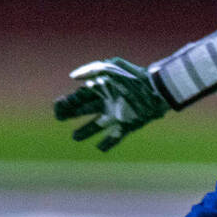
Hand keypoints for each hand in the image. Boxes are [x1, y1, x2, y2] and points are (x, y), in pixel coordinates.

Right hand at [54, 58, 168, 150]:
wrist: (158, 88)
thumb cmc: (135, 76)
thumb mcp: (112, 67)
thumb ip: (92, 69)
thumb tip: (73, 77)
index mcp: (101, 89)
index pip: (78, 98)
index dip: (66, 103)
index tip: (58, 108)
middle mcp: (106, 102)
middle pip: (83, 110)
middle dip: (71, 114)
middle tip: (60, 118)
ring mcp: (116, 114)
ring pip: (97, 125)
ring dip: (86, 131)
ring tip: (76, 137)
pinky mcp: (128, 124)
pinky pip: (116, 136)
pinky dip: (108, 143)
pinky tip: (100, 148)